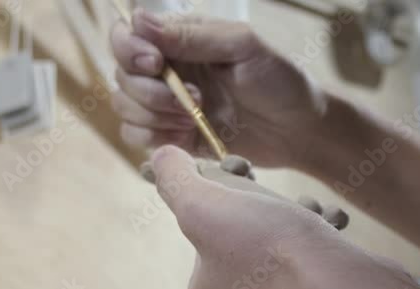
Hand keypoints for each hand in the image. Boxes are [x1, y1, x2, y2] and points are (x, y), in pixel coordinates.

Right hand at [110, 9, 326, 167]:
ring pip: (124, 106)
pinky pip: (135, 136)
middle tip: (193, 99)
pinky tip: (186, 136)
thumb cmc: (278, 80)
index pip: (127, 33)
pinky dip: (154, 137)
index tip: (154, 63)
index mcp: (179, 38)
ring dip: (153, 115)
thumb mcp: (242, 47)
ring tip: (193, 118)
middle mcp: (166, 68)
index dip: (128, 48)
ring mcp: (165, 104)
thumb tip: (139, 21)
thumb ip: (192, 36)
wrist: (298, 130)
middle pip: (120, 73)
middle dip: (148, 90)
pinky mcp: (169, 136)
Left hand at [148, 145, 399, 288]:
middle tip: (284, 195)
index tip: (243, 173)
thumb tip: (158, 157)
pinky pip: (316, 274)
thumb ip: (175, 180)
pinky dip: (324, 245)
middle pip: (247, 247)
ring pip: (284, 259)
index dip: (224, 196)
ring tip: (313, 211)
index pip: (206, 238)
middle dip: (266, 211)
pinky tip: (335, 228)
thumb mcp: (205, 204)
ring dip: (299, 223)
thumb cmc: (269, 251)